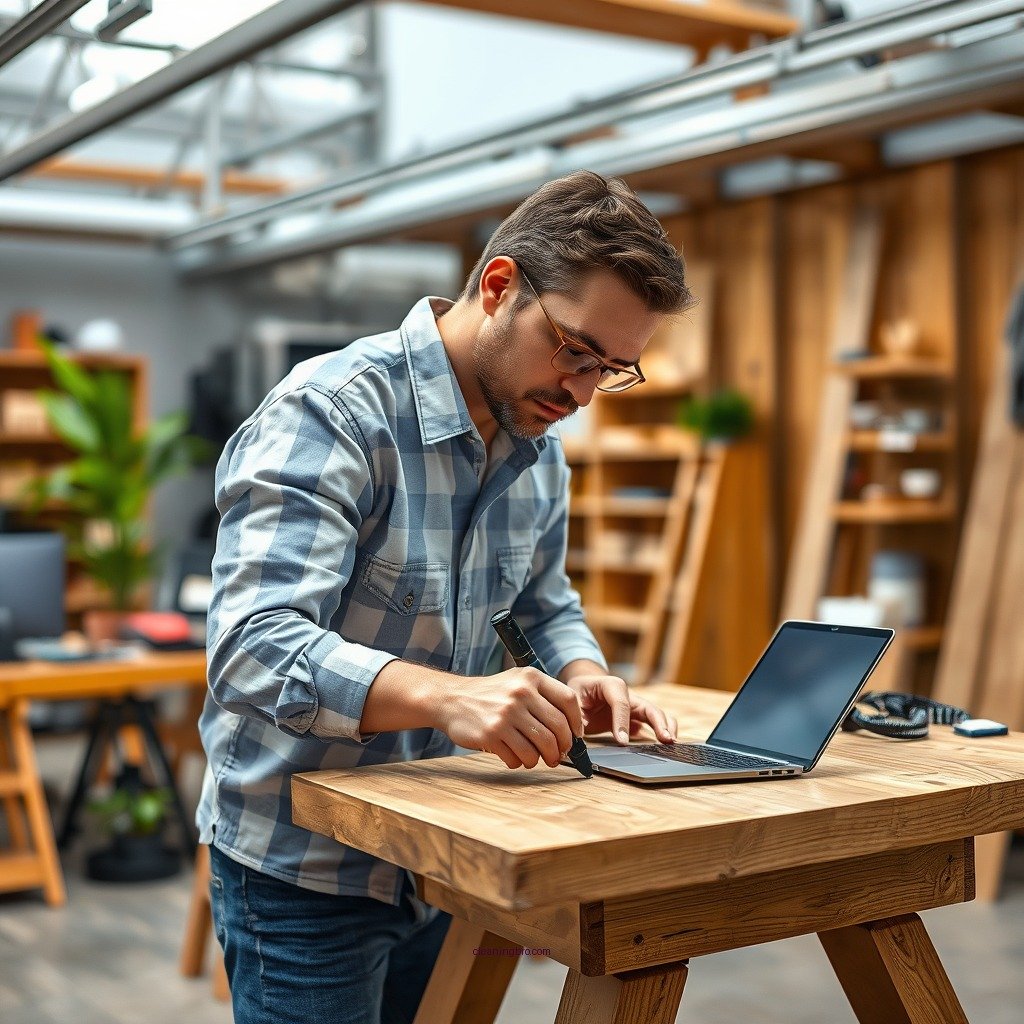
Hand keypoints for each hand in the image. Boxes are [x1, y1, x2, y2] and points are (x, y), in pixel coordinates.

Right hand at [432, 667, 584, 769]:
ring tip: (535, 758)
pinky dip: (520, 762)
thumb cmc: (490, 694)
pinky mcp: (491, 733)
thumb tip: (573, 728)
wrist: (451, 699)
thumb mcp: (517, 682)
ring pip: (541, 747)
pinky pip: (518, 757)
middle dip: (562, 748)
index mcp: (531, 677)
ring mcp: (505, 714)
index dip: (576, 723)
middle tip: (558, 755)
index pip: (568, 701)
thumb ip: (543, 697)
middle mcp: (520, 693)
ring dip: (542, 759)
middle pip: (558, 729)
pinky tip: (513, 756)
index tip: (575, 736)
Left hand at [566, 674, 677, 744]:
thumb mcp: (574, 700)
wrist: (586, 686)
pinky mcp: (638, 716)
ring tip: (671, 742)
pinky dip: (663, 730)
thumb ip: (577, 716)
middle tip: (665, 739)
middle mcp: (628, 694)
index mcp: (611, 685)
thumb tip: (580, 735)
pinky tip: (666, 744)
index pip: (621, 703)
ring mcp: (635, 705)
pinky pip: (654, 722)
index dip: (622, 722)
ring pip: (656, 714)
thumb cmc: (580, 692)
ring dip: (665, 727)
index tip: (622, 742)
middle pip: (648, 707)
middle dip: (658, 722)